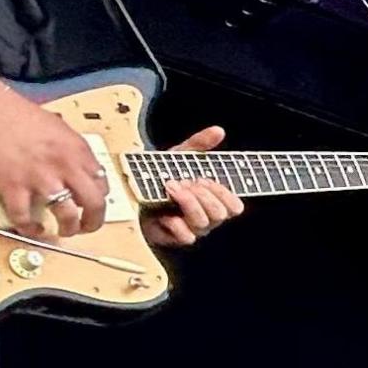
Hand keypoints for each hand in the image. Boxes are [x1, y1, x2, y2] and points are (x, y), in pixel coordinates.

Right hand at [0, 95, 106, 237]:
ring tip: (61, 231)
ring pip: (67, 216)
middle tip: (85, 227)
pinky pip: (25, 217)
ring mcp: (39, 176)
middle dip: (93, 221)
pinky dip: (30, 228)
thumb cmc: (10, 111)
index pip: (102, 182)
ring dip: (67, 229)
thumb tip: (74, 167)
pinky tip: (31, 228)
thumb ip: (67, 149)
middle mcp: (63, 163)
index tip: (92, 205)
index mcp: (75, 147)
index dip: (99, 199)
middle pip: (94, 203)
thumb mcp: (54, 126)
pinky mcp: (13, 185)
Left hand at [140, 125, 243, 248]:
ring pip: (203, 223)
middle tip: (184, 181)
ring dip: (188, 203)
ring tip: (172, 187)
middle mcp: (206, 218)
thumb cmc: (163, 176)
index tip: (204, 178)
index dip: (224, 194)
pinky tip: (165, 213)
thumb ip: (200, 144)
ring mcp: (191, 229)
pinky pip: (185, 236)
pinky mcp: (174, 237)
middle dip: (202, 195)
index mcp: (213, 202)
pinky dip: (176, 223)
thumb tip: (219, 130)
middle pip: (220, 214)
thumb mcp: (181, 157)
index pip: (234, 206)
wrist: (133, 190)